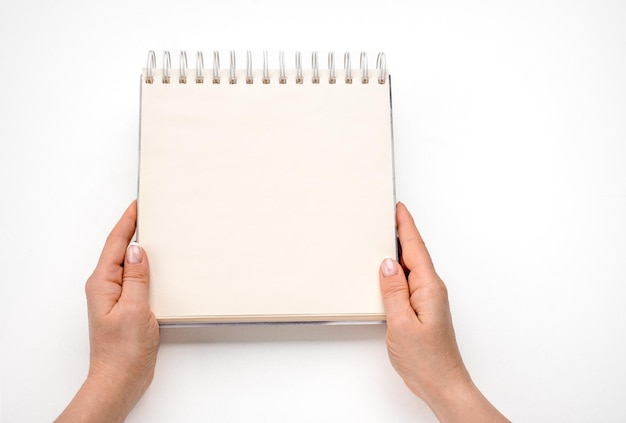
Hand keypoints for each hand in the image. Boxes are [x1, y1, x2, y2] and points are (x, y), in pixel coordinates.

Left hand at [56, 201, 159, 422]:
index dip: (127, 222)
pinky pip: (136, 279)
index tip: (138, 204)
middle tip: (150, 212)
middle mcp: (106, 287)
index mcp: (103, 283)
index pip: (116, 243)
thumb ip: (136, 277)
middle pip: (120, 250)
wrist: (120, 380)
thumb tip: (138, 249)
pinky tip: (158, 266)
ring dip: (141, 249)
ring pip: (129, 264)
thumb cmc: (123, 350)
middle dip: (133, 229)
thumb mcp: (134, 309)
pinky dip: (147, 268)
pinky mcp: (127, 307)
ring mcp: (116, 297)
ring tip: (157, 233)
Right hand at [379, 202, 508, 422]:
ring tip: (383, 236)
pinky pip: (408, 282)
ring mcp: (428, 299)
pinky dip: (397, 271)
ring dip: (398, 250)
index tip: (398, 207)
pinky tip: (387, 272)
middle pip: (414, 252)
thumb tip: (386, 263)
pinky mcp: (423, 309)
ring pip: (411, 267)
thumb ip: (393, 291)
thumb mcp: (401, 324)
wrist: (443, 384)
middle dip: (401, 231)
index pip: (414, 247)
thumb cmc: (427, 360)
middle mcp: (431, 289)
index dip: (405, 225)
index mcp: (428, 287)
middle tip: (386, 214)